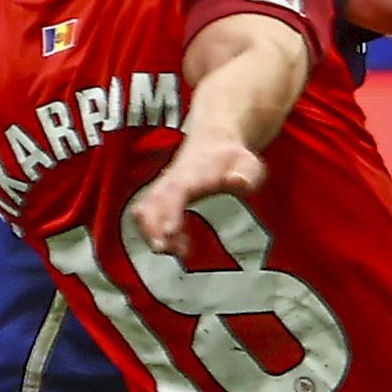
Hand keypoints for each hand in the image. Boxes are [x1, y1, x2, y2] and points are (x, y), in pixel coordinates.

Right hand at [128, 138, 264, 254]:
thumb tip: (239, 181)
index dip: (168, 214)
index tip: (169, 233)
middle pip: (148, 207)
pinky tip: (179, 244)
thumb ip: (245, 175)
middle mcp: (170, 182)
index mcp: (190, 174)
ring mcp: (162, 189)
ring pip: (143, 213)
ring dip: (152, 235)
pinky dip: (156, 233)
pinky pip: (148, 217)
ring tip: (179, 250)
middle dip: (152, 231)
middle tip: (170, 250)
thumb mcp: (248, 164)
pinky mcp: (160, 197)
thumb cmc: (231, 157)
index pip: (173, 194)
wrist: (215, 141)